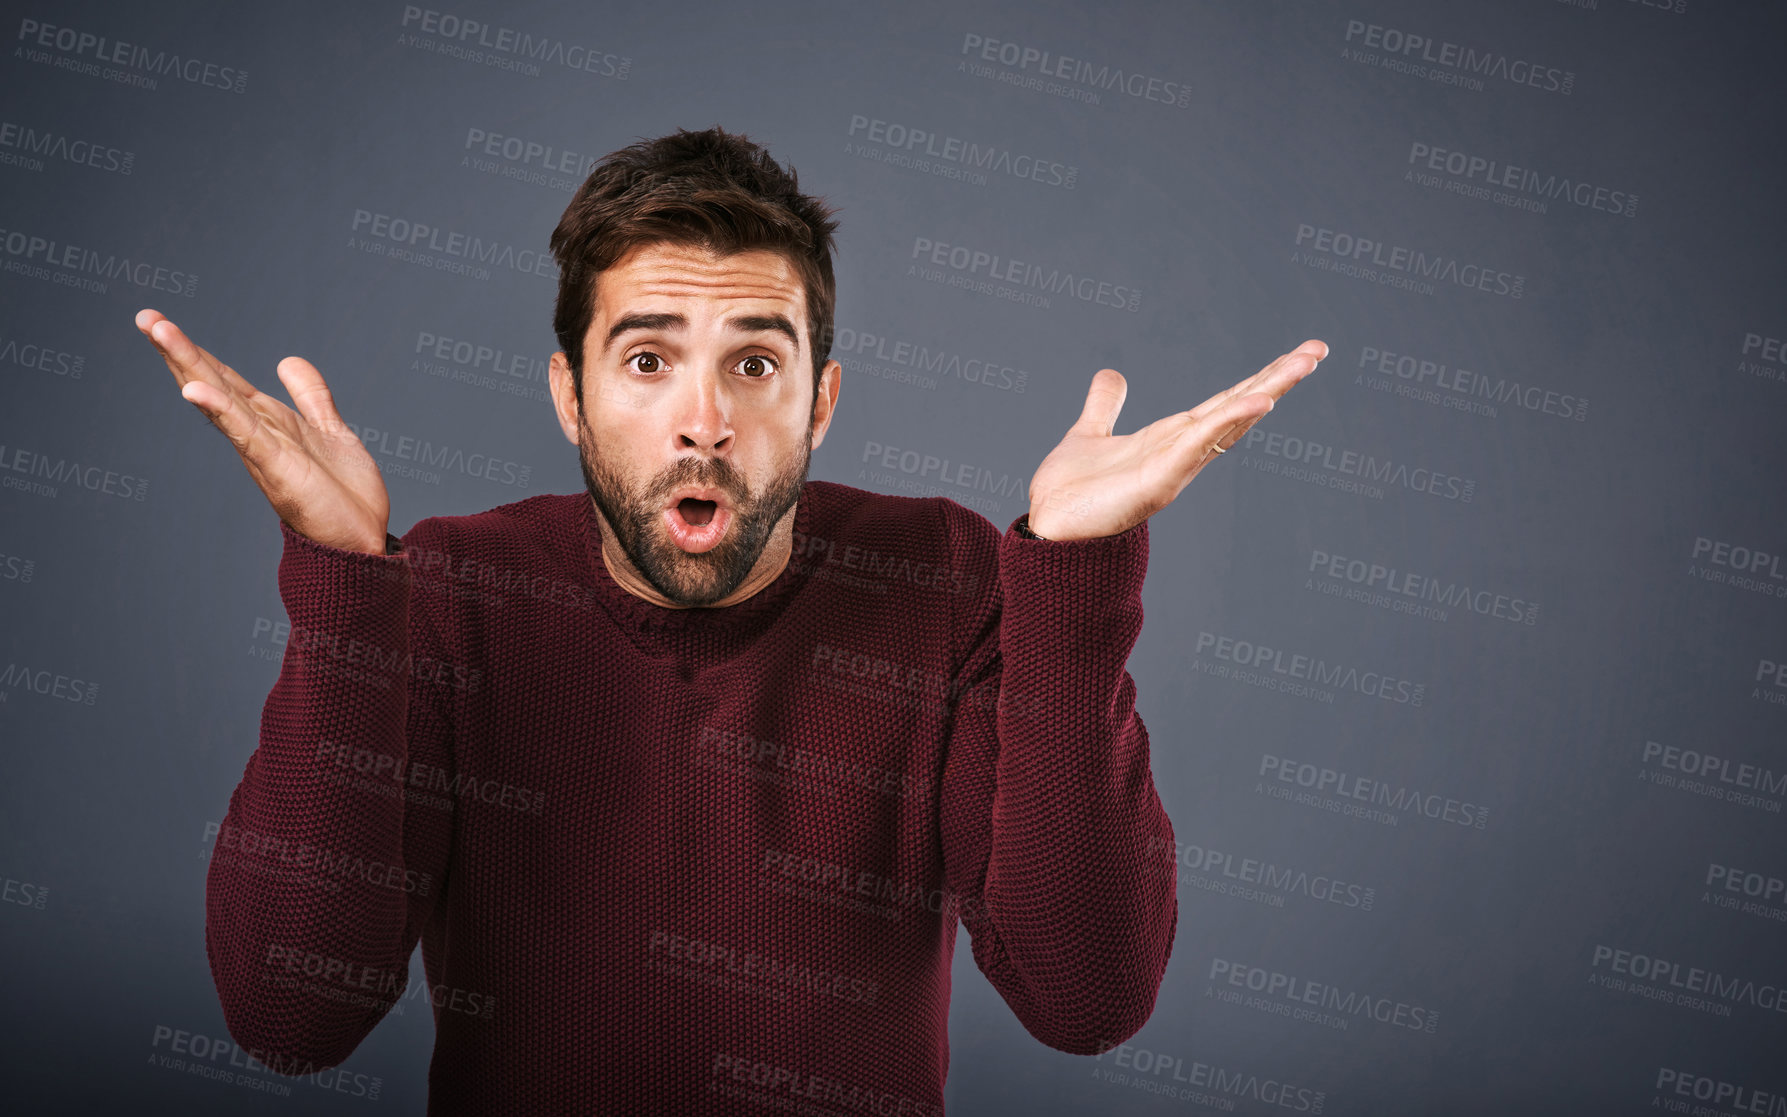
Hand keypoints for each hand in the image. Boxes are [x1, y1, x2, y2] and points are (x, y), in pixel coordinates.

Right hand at [137, 309, 390, 553]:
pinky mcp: (278, 468)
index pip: (223, 379)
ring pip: (220, 401)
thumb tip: (287, 360)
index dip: (195, 351)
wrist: (361, 539)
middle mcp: (257, 433)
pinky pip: (246, 435)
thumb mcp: (329, 431)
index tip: (159, 321)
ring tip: (159, 332)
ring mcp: (263, 450)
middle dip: (179, 350)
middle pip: (211, 383)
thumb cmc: (342, 495)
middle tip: (144, 316)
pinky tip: (194, 391)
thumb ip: (309, 397)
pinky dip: (221, 411)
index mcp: (268, 422)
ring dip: (189, 366)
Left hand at [1025, 340, 1326, 539]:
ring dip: (1268, 391)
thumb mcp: (1091, 433)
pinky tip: (1258, 402)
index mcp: (1171, 438)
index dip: (1259, 378)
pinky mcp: (1159, 481)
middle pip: (1239, 408)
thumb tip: (1112, 374)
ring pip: (1229, 422)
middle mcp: (1181, 451)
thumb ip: (1106, 406)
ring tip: (1304, 363)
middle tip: (1319, 349)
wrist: (1049, 531)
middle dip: (1279, 379)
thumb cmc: (1072, 494)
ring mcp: (1175, 467)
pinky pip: (1200, 446)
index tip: (1297, 354)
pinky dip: (1228, 423)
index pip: (1224, 402)